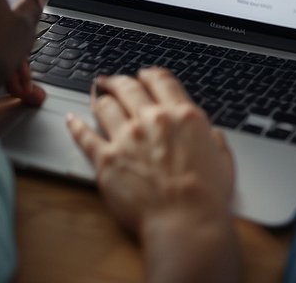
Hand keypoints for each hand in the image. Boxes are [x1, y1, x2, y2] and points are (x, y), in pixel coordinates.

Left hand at [67, 69, 239, 282]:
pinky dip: (76, 125)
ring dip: (100, 98)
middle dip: (118, 81)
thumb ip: (213, 138)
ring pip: (105, 105)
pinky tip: (72, 120)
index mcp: (182, 115)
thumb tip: (210, 133)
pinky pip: (84, 136)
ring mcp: (126, 138)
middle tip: (112, 81)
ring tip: (97, 97)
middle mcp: (152, 120)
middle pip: (128, 87)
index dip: (149, 74)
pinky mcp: (106, 160)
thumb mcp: (222, 157)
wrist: (186, 222)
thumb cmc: (206, 197)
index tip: (143, 75)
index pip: (160, 80)